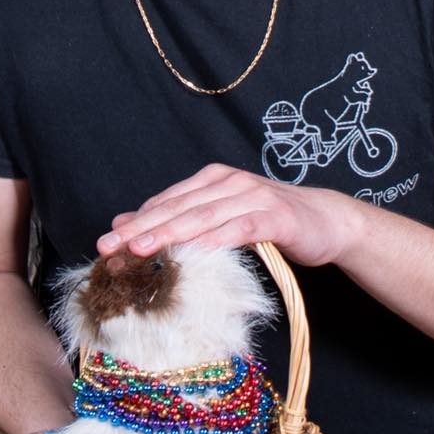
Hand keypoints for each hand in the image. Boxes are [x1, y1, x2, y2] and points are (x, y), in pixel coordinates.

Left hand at [98, 164, 356, 269]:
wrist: (327, 221)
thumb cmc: (270, 223)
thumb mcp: (221, 219)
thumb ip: (182, 220)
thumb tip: (130, 225)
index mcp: (211, 180)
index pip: (166, 202)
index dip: (135, 222)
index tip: (105, 243)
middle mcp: (229, 183)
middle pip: (177, 209)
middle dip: (141, 228)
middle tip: (111, 247)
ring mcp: (252, 197)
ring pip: (203, 217)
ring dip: (169, 233)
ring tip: (141, 249)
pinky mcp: (275, 217)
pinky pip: (240, 229)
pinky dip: (217, 239)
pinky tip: (196, 252)